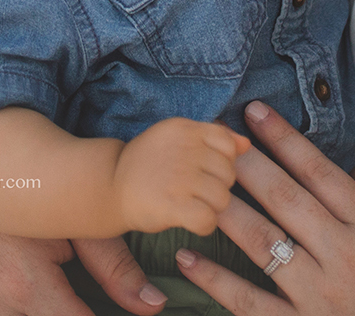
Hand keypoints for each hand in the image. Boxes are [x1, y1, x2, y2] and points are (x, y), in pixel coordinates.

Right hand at [0, 207, 169, 315]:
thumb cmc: (33, 185)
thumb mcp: (80, 219)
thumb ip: (116, 266)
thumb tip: (153, 305)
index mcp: (25, 285)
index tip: (123, 312)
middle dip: (77, 315)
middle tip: (98, 298)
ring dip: (49, 313)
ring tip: (72, 293)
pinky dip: (27, 312)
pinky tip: (46, 295)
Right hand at [113, 117, 250, 234]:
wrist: (109, 185)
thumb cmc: (149, 164)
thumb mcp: (178, 139)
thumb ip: (213, 137)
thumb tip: (246, 144)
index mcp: (185, 128)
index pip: (228, 144)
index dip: (223, 161)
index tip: (205, 169)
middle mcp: (184, 150)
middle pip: (229, 174)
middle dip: (218, 186)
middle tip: (196, 192)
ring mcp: (179, 178)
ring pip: (223, 199)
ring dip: (212, 207)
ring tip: (193, 205)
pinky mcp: (172, 205)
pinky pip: (209, 220)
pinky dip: (204, 225)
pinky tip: (191, 221)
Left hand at [172, 101, 354, 315]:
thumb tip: (351, 162)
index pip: (320, 172)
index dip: (285, 139)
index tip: (256, 112)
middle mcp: (342, 255)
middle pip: (285, 198)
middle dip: (247, 163)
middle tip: (214, 136)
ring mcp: (319, 295)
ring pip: (262, 243)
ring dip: (225, 210)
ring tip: (195, 185)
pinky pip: (249, 302)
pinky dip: (214, 280)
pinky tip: (187, 257)